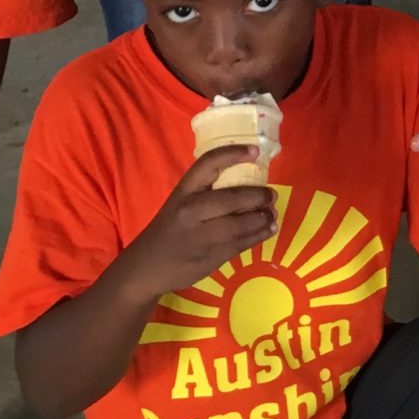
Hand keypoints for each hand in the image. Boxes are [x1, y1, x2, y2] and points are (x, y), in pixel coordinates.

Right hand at [123, 146, 277, 298]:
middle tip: (271, 195)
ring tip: (272, 214)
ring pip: (239, 224)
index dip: (232, 154)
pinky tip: (269, 229)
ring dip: (262, 218)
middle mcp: (191, 211)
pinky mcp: (210, 257)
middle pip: (231, 198)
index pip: (208, 164)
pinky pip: (241, 244)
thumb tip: (249, 184)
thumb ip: (207, 194)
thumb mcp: (180, 204)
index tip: (255, 151)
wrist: (146, 267)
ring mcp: (201, 236)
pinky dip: (259, 235)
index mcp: (183, 192)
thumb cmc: (169, 230)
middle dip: (257, 196)